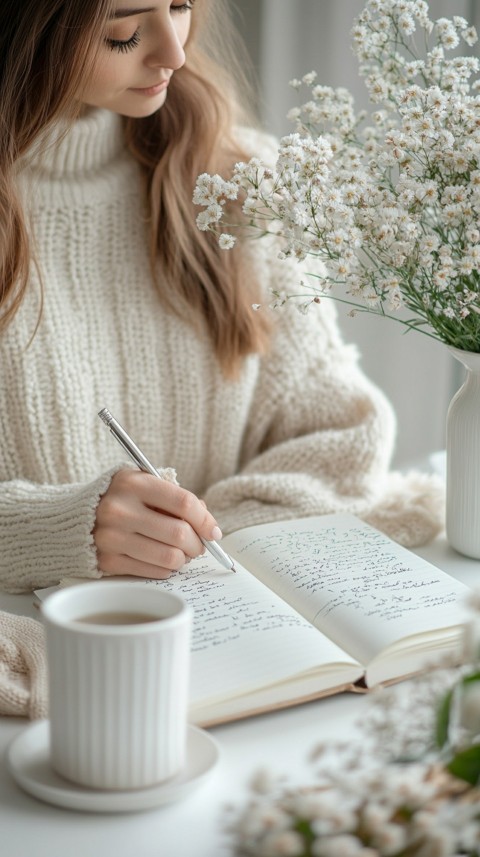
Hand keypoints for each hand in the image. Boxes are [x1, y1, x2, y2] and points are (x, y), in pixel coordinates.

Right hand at [94, 469, 221, 578]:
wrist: (75, 518)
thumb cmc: (122, 499)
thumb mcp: (144, 485)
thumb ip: (176, 499)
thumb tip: (209, 526)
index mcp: (132, 483)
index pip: (183, 503)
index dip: (205, 520)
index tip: (214, 531)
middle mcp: (119, 509)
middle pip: (179, 533)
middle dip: (198, 544)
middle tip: (198, 545)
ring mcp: (111, 537)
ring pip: (169, 557)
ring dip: (184, 558)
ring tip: (181, 553)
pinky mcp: (107, 561)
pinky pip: (154, 572)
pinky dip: (167, 569)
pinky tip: (162, 560)